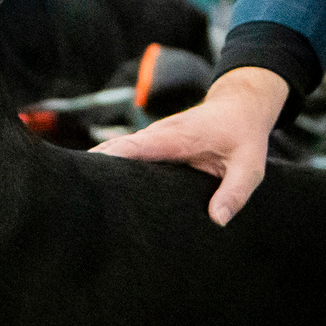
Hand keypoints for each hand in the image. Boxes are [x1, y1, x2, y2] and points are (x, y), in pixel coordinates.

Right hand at [95, 66, 286, 225]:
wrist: (240, 105)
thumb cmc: (244, 135)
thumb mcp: (249, 167)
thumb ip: (234, 193)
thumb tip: (217, 221)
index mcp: (178, 138)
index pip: (137, 146)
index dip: (111, 158)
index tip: (89, 175)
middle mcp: (158, 134)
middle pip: (116, 149)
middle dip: (94, 168)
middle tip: (75, 197)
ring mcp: (152, 138)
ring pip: (116, 150)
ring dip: (98, 168)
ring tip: (79, 197)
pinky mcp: (152, 144)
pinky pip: (125, 153)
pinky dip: (109, 166)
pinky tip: (98, 189)